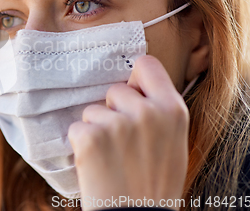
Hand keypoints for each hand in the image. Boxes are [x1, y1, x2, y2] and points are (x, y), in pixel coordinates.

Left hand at [68, 55, 188, 209]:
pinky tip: (97, 165)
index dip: (135, 79)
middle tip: (122, 143)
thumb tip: (135, 85)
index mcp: (172, 110)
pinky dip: (81, 145)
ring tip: (111, 158)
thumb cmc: (155, 185)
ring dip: (95, 129)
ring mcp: (117, 124)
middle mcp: (147, 112)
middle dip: (112, 111)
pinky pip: (76, 128)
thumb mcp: (173, 143)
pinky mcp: (91, 138)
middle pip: (115, 90)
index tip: (131, 93)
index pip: (147, 65)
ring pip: (92, 110)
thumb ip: (159, 111)